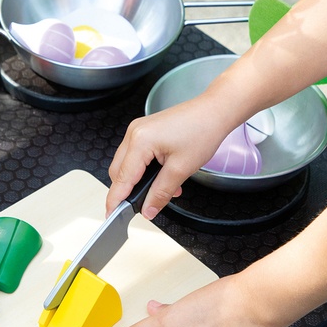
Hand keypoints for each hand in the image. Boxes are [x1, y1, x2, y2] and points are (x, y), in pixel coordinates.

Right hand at [107, 95, 230, 217]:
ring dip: (139, 180)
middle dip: (128, 190)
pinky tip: (162, 177)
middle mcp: (135, 133)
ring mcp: (139, 130)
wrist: (214, 111)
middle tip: (140, 206)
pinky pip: (137, 155)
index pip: (122, 178)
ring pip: (128, 164)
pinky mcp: (146, 130)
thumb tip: (148, 209)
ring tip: (160, 190)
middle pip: (119, 171)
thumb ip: (161, 193)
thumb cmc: (202, 130)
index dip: (116, 199)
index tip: (111, 215)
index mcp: (140, 140)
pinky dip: (145, 169)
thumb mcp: (181, 169)